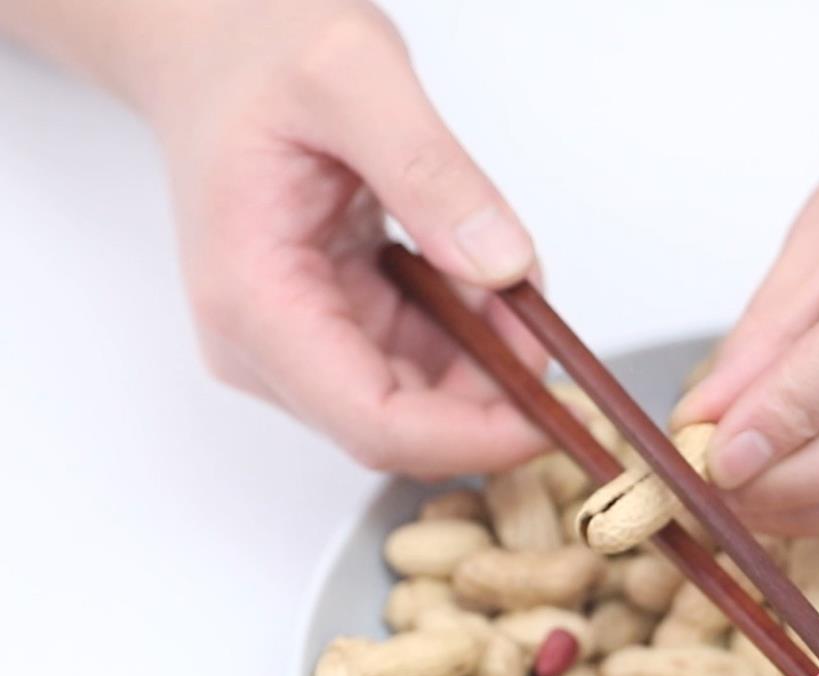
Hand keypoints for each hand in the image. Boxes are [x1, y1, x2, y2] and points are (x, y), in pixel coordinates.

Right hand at [147, 2, 547, 475]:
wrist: (216, 45)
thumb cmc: (256, 53)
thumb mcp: (353, 77)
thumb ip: (429, 172)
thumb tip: (499, 263)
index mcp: (253, 299)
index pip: (372, 421)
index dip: (471, 436)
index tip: (551, 416)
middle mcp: (266, 341)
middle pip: (404, 424)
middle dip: (493, 392)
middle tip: (548, 326)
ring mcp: (298, 339)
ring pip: (422, 399)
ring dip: (489, 359)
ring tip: (510, 281)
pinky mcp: (331, 324)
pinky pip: (421, 359)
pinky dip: (472, 332)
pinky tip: (481, 279)